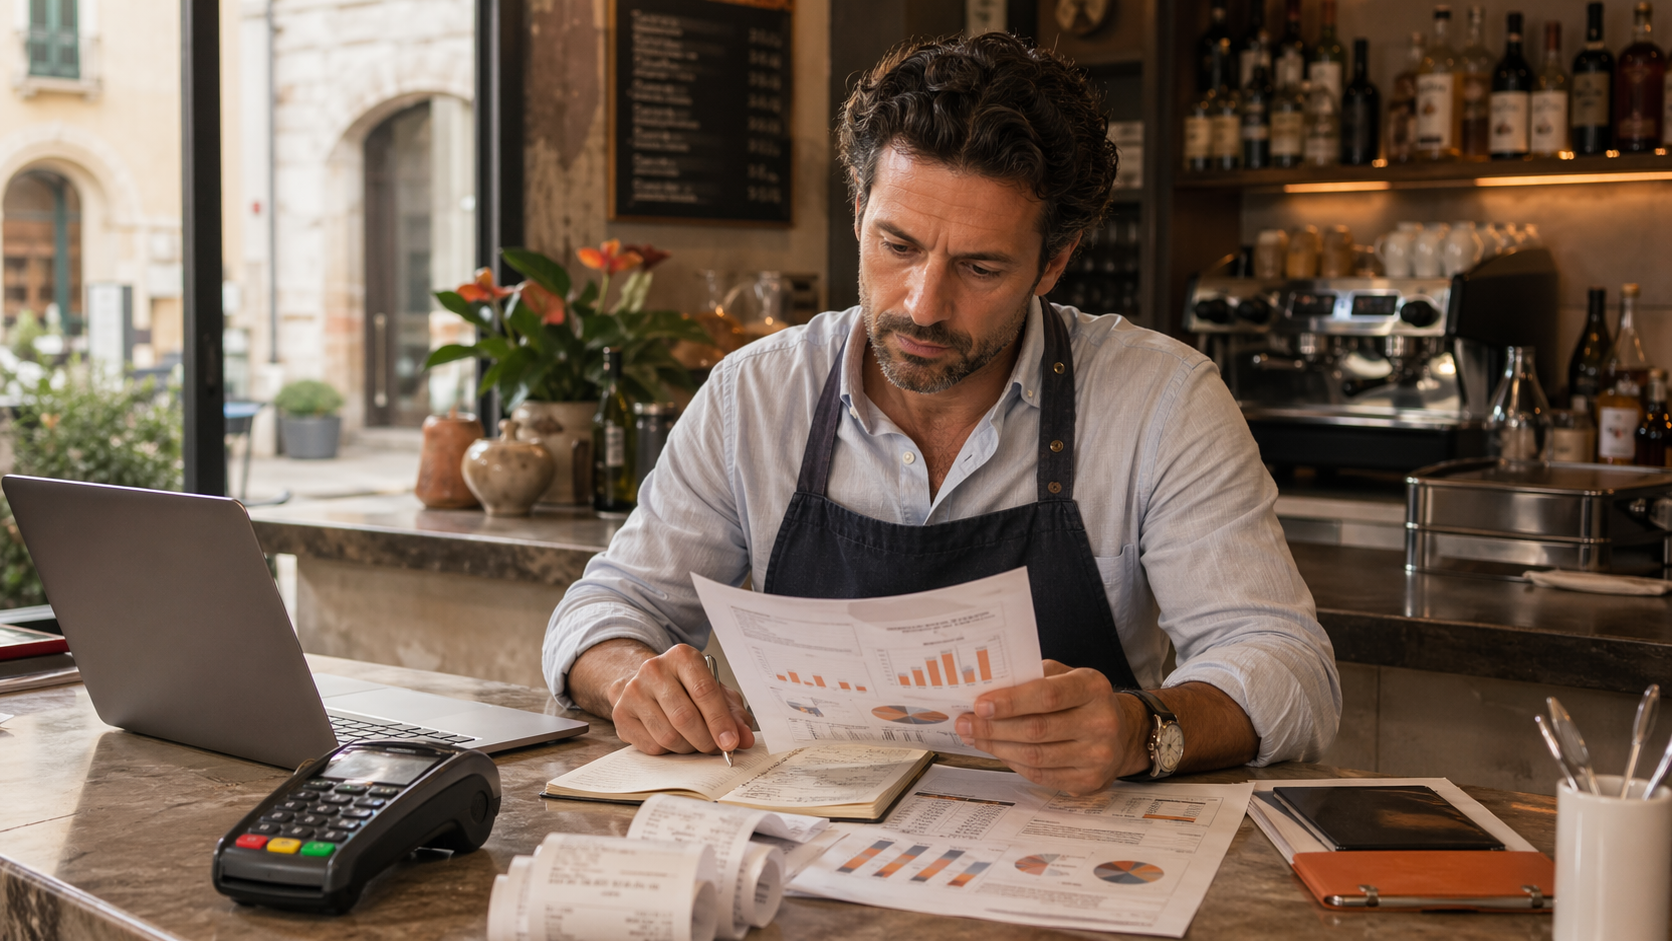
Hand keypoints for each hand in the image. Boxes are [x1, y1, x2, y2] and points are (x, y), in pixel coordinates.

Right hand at [607, 643, 755, 755]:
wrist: (647, 683)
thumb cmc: (686, 688)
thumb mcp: (714, 691)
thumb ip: (733, 714)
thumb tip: (745, 739)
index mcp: (682, 656)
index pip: (704, 691)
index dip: (720, 721)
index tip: (731, 742)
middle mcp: (654, 669)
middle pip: (684, 717)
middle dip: (705, 740)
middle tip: (715, 748)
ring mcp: (634, 691)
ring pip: (668, 735)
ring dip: (688, 748)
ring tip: (695, 742)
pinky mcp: (621, 714)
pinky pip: (652, 746)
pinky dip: (669, 751)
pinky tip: (674, 739)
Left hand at [955, 660, 1146, 794]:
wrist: (1121, 733)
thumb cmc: (1081, 700)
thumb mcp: (1066, 676)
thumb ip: (1033, 677)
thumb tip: (986, 686)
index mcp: (1093, 688)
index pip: (1048, 696)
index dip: (1010, 702)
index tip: (979, 704)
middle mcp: (1101, 723)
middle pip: (1037, 729)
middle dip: (993, 728)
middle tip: (964, 723)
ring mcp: (1098, 756)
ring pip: (1035, 756)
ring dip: (997, 747)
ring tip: (973, 737)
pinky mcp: (1089, 781)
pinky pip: (1041, 775)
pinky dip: (1013, 763)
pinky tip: (997, 751)